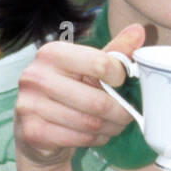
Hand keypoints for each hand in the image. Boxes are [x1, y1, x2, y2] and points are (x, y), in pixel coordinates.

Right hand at [14, 22, 145, 168]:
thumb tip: (139, 31)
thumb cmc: (67, 91)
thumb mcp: (89, 67)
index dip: (120, 77)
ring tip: (115, 125)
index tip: (123, 84)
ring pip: (90, 123)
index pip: (100, 63)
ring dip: (111, 128)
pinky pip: (79, 139)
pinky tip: (98, 135)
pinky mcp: (32, 132)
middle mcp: (36, 76)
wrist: (33, 127)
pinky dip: (96, 139)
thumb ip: (114, 51)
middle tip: (129, 115)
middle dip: (121, 112)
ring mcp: (30, 105)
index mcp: (51, 53)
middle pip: (97, 101)